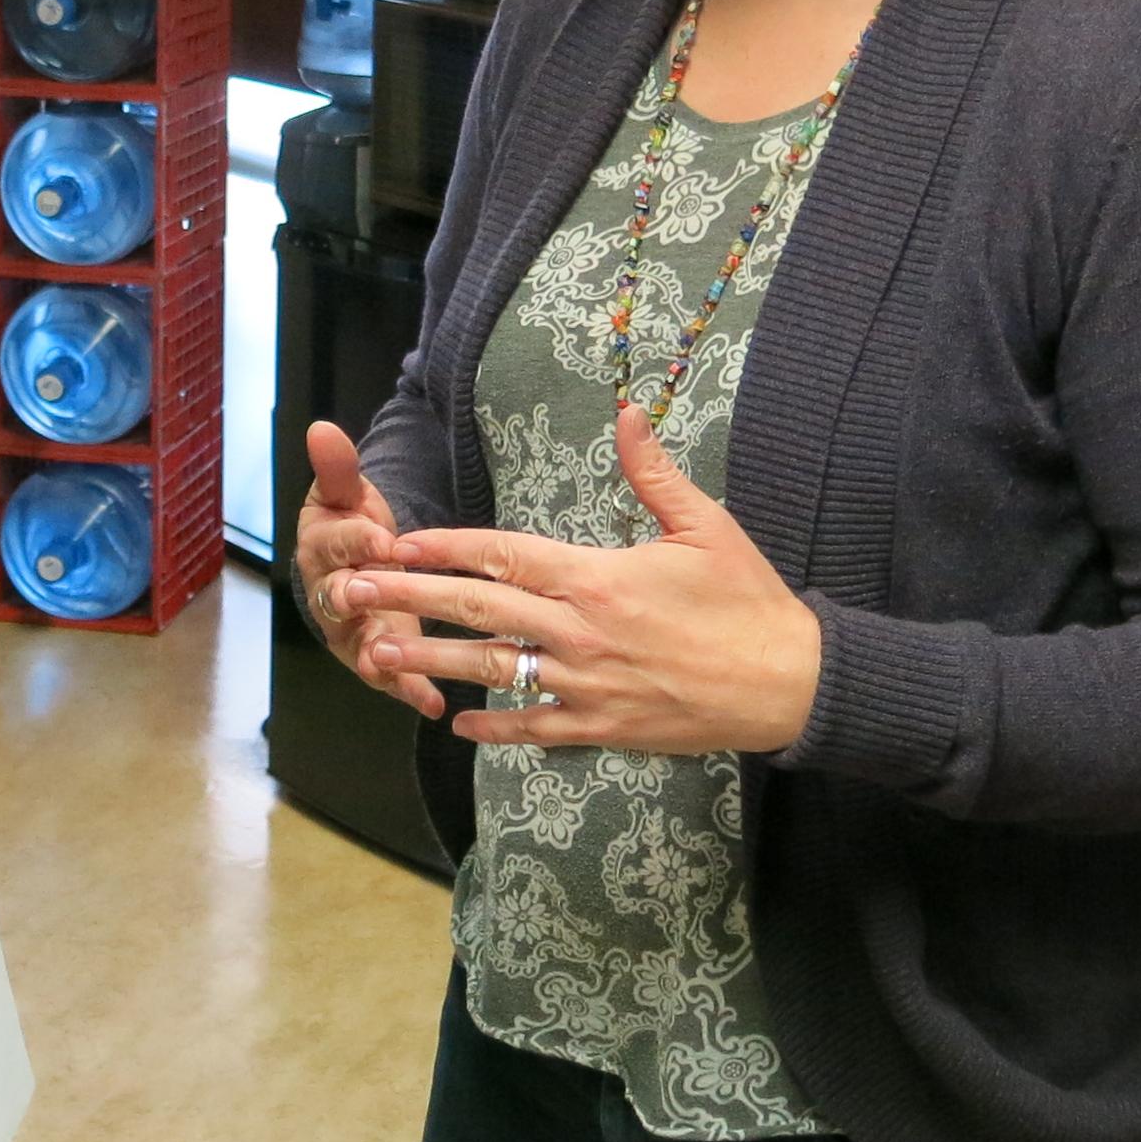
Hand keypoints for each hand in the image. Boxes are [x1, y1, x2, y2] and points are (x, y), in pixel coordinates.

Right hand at [293, 421, 436, 720]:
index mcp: (322, 550)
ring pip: (358, 646)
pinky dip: (410, 692)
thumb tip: (321, 428)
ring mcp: (352, 634)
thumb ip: (338, 467)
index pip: (335, 543)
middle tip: (367, 594)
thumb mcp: (346, 493)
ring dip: (374, 657)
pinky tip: (433, 703)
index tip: (380, 537)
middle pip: (335, 600)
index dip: (356, 540)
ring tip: (390, 667)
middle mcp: (330, 597)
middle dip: (350, 598)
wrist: (361, 565)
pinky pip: (392, 679)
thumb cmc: (352, 525)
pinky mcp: (379, 661)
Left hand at [334, 406, 823, 755]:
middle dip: (409, 596)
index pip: (504, 554)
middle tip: (351, 588)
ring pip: (492, 669)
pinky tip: (454, 722)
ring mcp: (586, 684)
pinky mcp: (602, 726)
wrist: (788, 684)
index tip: (397, 539)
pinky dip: (493, 726)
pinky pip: (534, 728)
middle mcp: (580, 631)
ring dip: (430, 660)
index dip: (446, 547)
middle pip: (478, 608)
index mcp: (597, 577)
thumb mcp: (706, 526)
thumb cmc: (748, 601)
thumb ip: (654, 473)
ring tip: (377, 652)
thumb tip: (626, 413)